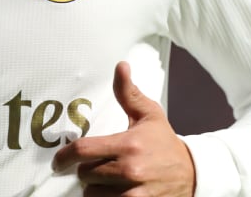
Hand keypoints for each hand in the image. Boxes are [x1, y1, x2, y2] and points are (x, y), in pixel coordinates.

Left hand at [53, 61, 195, 196]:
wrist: (193, 174)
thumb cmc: (165, 143)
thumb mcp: (149, 115)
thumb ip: (128, 93)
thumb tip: (120, 66)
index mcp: (128, 144)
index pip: (83, 150)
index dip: (64, 156)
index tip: (57, 162)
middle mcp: (130, 169)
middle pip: (85, 174)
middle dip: (86, 170)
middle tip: (96, 166)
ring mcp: (134, 193)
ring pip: (92, 194)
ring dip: (95, 188)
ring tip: (106, 180)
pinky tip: (112, 192)